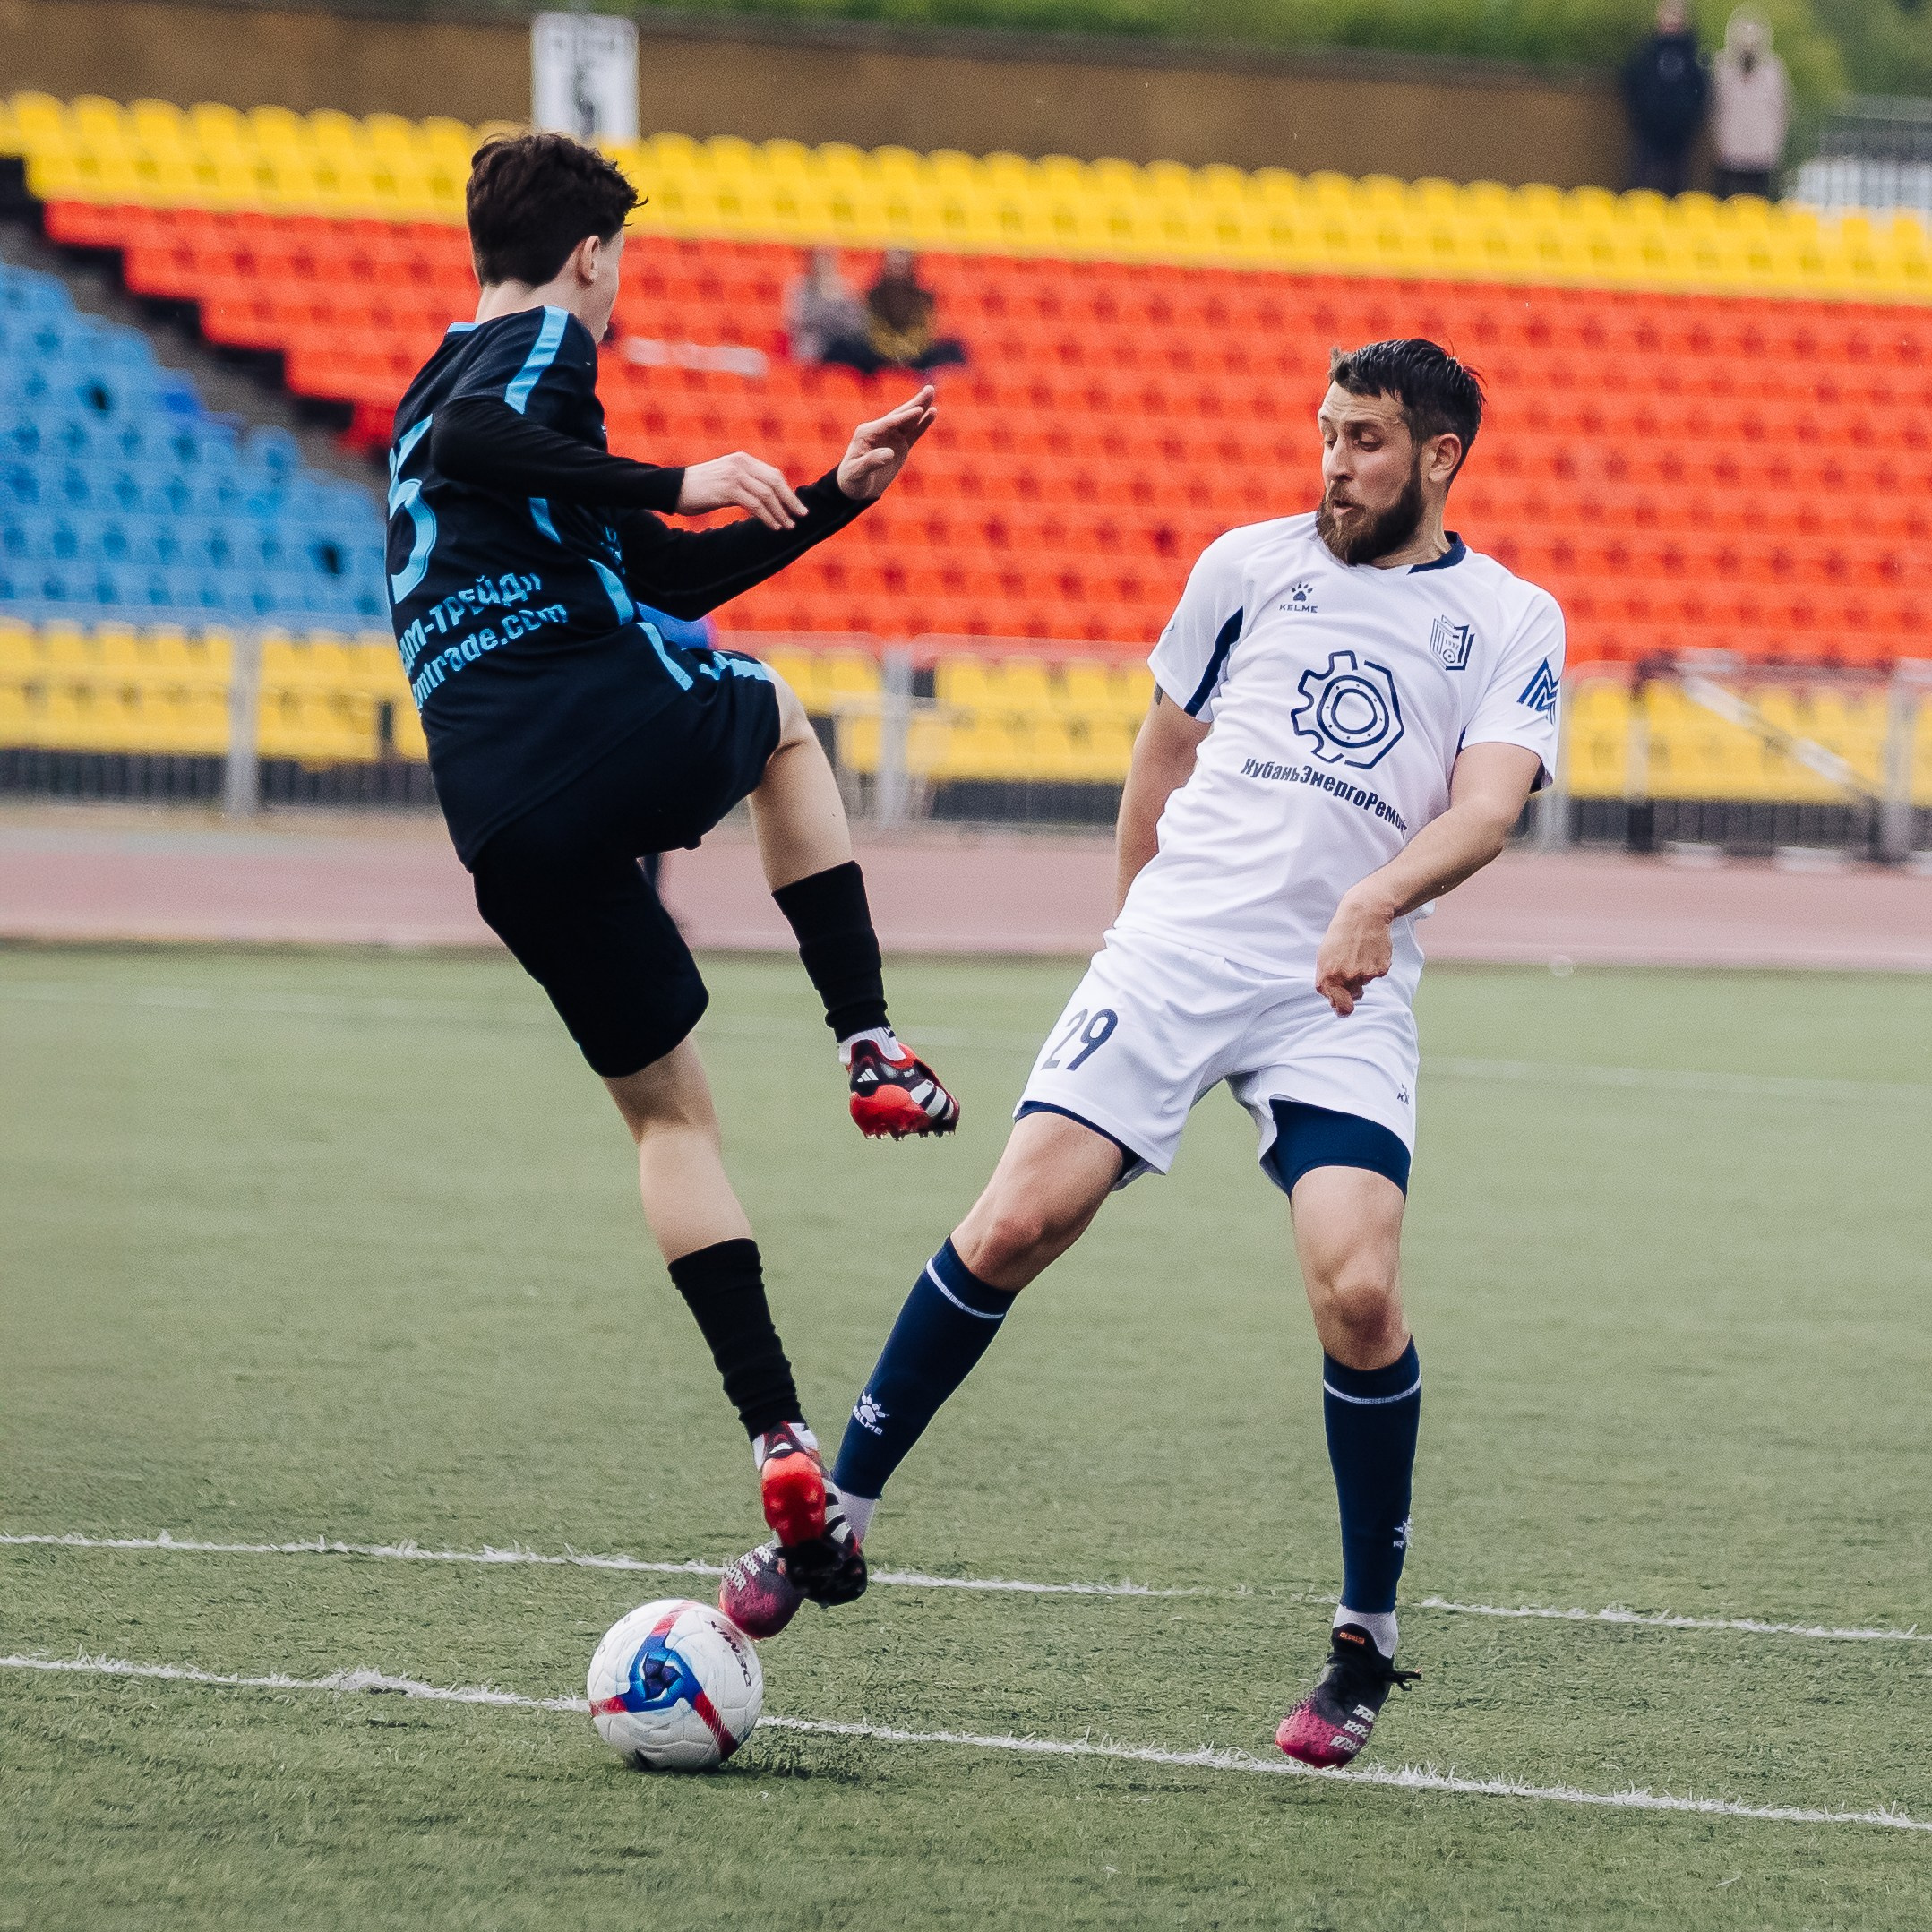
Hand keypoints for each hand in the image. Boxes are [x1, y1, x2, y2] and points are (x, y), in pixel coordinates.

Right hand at [678, 453, 808, 530]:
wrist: (673, 488)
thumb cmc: (699, 488)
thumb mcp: (726, 480)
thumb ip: (745, 485)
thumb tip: (766, 501)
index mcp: (742, 460)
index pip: (773, 474)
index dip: (788, 492)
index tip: (797, 507)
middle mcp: (740, 464)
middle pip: (775, 482)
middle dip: (790, 501)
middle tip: (801, 516)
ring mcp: (734, 475)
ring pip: (767, 494)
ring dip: (780, 513)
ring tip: (788, 526)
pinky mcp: (727, 489)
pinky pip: (754, 504)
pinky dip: (767, 517)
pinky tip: (773, 526)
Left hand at [836, 387, 936, 501]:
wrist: (856, 488)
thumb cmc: (852, 479)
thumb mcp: (857, 472)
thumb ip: (871, 462)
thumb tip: (889, 453)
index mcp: (867, 432)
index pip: (889, 422)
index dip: (904, 417)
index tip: (918, 411)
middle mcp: (880, 430)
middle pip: (900, 415)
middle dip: (915, 403)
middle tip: (929, 389)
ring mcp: (891, 436)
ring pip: (909, 420)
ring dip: (921, 407)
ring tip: (931, 392)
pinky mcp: (899, 445)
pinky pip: (913, 432)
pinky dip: (923, 423)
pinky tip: (932, 412)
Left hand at [1314, 886, 1395, 1017]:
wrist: (1364, 914)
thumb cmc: (1341, 934)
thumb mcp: (1324, 956)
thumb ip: (1326, 979)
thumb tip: (1333, 1000)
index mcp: (1329, 976)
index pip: (1340, 1006)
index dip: (1342, 1007)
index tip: (1343, 1007)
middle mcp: (1347, 978)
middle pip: (1354, 997)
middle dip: (1353, 989)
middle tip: (1353, 969)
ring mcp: (1365, 974)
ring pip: (1365, 982)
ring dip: (1363, 972)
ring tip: (1359, 951)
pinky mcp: (1381, 968)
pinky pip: (1378, 973)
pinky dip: (1375, 964)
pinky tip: (1370, 950)